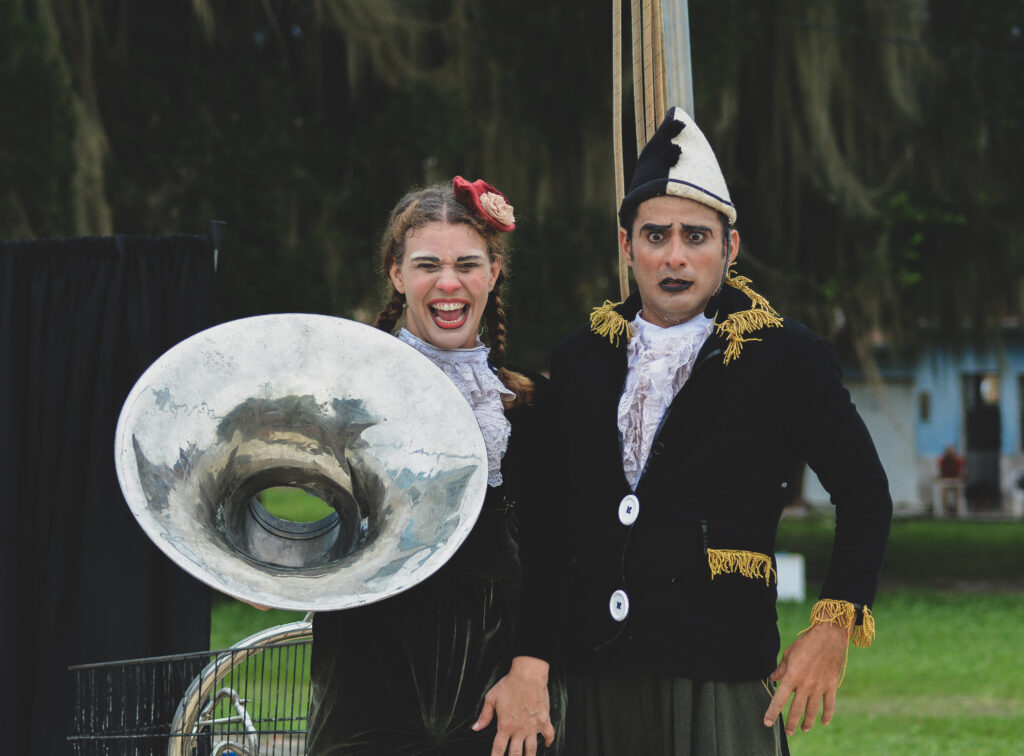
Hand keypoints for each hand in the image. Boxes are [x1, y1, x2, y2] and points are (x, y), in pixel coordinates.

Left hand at [473, 656, 553, 755]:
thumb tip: (475, 728)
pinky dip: (549, 741)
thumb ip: (484, 715)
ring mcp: (533, 726)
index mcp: (505, 726)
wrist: (528, 674)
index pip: (498, 749)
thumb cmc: (509, 684)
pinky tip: (547, 745)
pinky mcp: (545, 720)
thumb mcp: (491, 698)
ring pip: (532, 750)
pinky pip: (549, 735)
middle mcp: (519, 729)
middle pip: (515, 754)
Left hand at [763, 620, 850, 735]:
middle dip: (791, 723)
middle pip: (796, 709)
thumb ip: (780, 669)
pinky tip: (823, 722)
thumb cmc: (805, 643)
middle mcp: (805, 685)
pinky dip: (827, 715)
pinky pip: (829, 705)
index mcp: (792, 677)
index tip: (767, 722)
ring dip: (807, 722)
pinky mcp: (831, 685)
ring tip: (803, 729)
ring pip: (812, 711)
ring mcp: (819, 687)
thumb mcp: (788, 654)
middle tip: (788, 732)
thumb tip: (773, 679)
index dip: (772, 712)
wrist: (828, 636)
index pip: (779, 700)